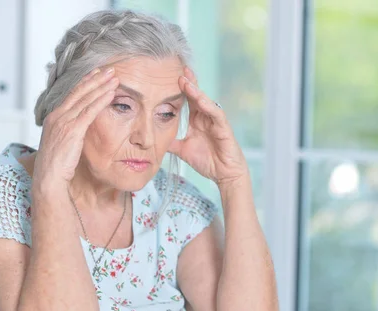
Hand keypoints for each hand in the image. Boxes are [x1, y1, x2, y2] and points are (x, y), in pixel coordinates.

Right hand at [33, 68, 118, 185]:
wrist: (48, 177)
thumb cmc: (56, 165)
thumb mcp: (61, 143)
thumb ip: (69, 132)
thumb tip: (79, 130)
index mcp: (54, 117)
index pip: (72, 94)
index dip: (86, 82)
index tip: (97, 73)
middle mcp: (58, 115)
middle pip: (79, 91)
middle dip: (96, 78)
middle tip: (109, 69)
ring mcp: (64, 121)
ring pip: (86, 98)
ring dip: (102, 86)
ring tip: (114, 77)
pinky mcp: (73, 130)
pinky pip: (90, 111)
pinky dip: (101, 100)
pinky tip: (111, 93)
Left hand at [169, 68, 248, 187]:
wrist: (224, 175)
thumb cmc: (208, 161)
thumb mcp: (183, 150)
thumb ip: (171, 142)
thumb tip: (153, 138)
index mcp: (196, 120)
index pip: (187, 100)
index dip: (179, 89)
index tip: (166, 77)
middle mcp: (206, 118)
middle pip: (196, 95)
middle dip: (188, 82)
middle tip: (178, 69)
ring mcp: (215, 122)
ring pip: (205, 102)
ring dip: (196, 91)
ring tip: (185, 80)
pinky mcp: (224, 128)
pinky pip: (216, 114)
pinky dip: (208, 106)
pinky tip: (201, 100)